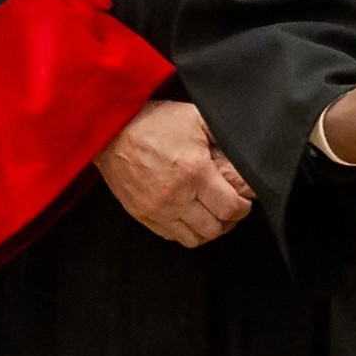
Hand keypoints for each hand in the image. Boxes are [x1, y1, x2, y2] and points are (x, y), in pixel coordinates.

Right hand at [96, 100, 255, 247]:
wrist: (111, 130)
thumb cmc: (154, 121)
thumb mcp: (195, 116)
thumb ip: (222, 135)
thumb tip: (244, 152)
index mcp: (195, 172)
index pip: (231, 208)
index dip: (244, 206)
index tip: (244, 198)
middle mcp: (177, 196)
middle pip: (215, 229)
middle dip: (229, 219)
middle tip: (230, 206)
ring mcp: (158, 209)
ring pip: (195, 239)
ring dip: (208, 229)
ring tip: (211, 214)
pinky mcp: (143, 215)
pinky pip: (172, 236)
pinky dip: (186, 230)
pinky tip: (189, 214)